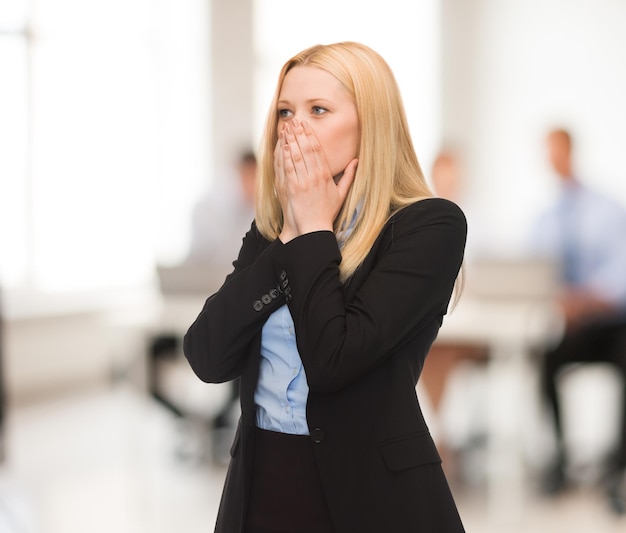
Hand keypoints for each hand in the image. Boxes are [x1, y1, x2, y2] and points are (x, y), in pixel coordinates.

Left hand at [275, 118, 357, 241]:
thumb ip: (348, 176)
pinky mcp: (289, 189)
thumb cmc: (325, 213)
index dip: (310, 135)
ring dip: (289, 140)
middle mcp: (312, 177)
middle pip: (304, 149)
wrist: (311, 229)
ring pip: (293, 156)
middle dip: (298, 133)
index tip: (305, 125)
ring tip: (285, 127)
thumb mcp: (341, 194)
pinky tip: (281, 145)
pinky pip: (285, 167)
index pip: (316, 150)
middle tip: (293, 120)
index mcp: (324, 176)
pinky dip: (282, 155)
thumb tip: (356, 161)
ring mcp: (299, 182)